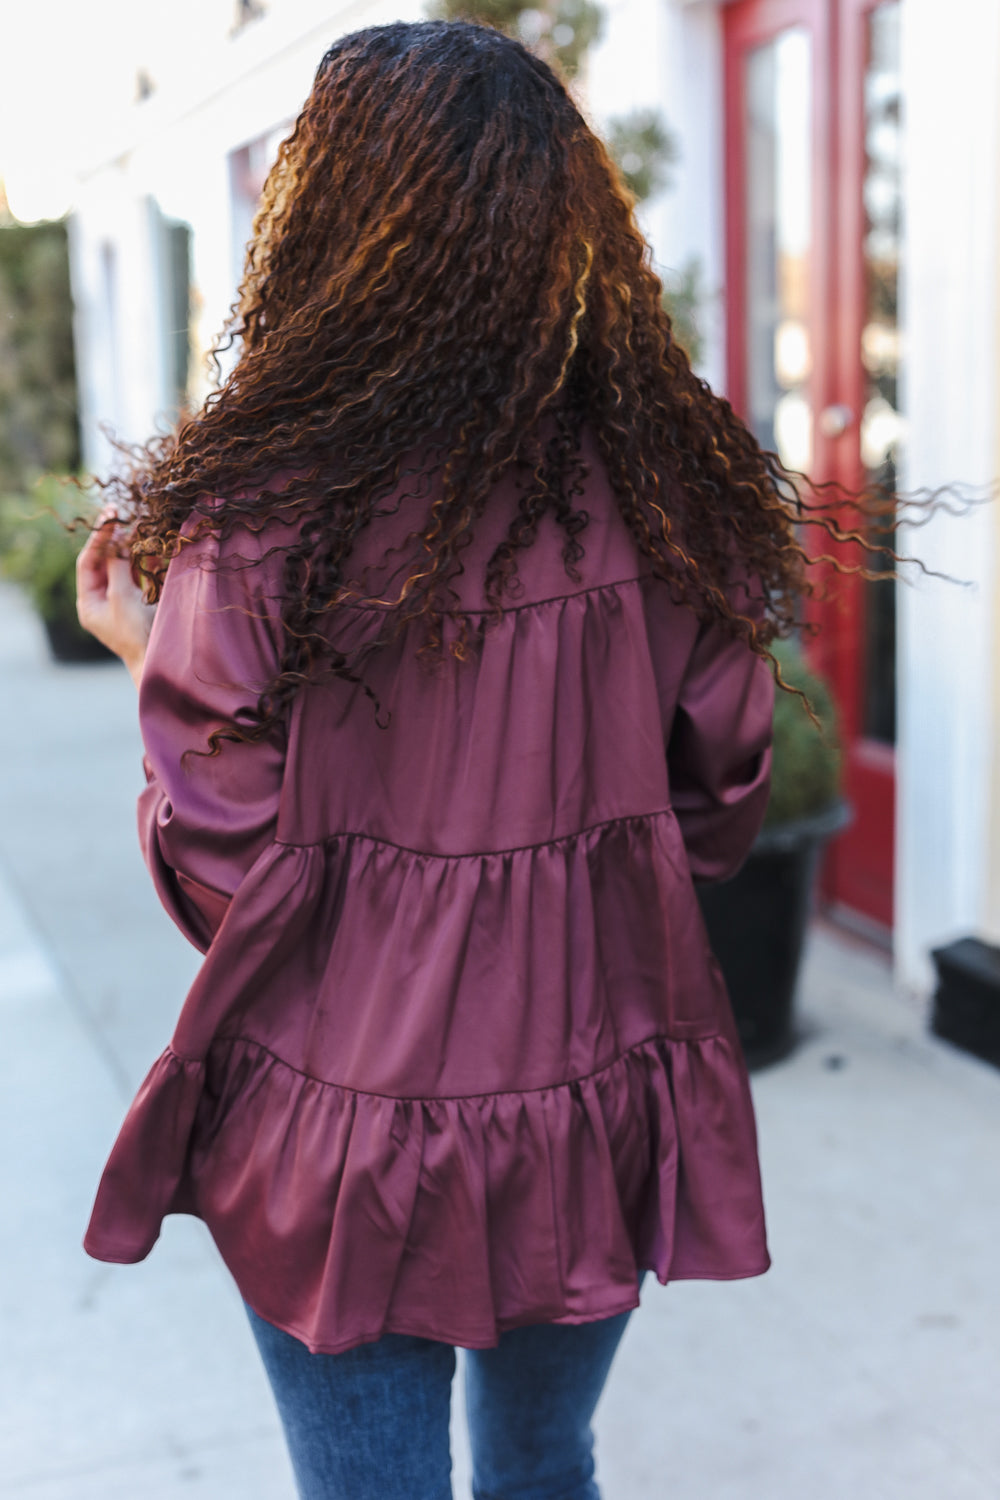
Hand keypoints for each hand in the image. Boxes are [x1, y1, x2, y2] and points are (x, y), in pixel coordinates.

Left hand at [76, 508, 156, 686]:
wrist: (159, 661)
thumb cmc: (135, 634)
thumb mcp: (122, 598)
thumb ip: (117, 567)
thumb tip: (115, 540)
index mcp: (89, 602)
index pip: (87, 562)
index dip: (98, 538)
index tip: (110, 516)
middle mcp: (102, 599)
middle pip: (104, 561)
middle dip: (114, 539)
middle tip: (123, 515)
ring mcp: (122, 600)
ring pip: (123, 565)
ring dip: (130, 547)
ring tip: (137, 525)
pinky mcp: (142, 601)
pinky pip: (140, 575)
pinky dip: (145, 560)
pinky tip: (151, 544)